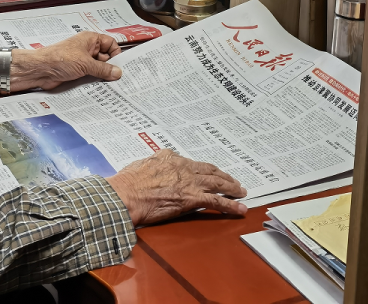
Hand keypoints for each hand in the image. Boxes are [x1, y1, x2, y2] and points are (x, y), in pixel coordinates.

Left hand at [11, 31, 121, 90]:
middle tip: (117, 78)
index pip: (110, 44)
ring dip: (102, 76)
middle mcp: (87, 49)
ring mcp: (82, 61)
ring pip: (99, 69)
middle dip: (110, 67)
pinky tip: (99, 88)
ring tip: (109, 84)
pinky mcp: (78, 72)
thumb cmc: (58, 59)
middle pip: (106, 58)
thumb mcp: (85, 63)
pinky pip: (91, 77)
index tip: (120, 65)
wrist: (40, 70)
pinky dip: (95, 82)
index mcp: (90, 40)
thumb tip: (117, 72)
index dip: (116, 54)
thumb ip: (103, 69)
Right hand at [106, 149, 247, 225]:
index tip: (210, 172)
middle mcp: (183, 168)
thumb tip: (156, 162)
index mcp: (170, 158)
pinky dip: (231, 205)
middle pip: (210, 171)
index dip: (205, 169)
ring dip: (232, 188)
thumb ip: (154, 162)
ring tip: (242, 192)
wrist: (125, 195)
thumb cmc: (127, 183)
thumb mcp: (141, 164)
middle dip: (224, 176)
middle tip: (233, 181)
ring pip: (218, 184)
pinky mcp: (192, 198)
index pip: (194, 163)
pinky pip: (217, 202)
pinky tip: (240, 209)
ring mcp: (189, 183)